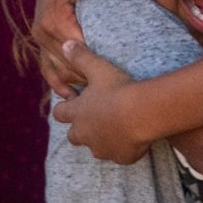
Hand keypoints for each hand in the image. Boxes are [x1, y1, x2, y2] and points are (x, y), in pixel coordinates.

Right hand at [28, 0, 111, 96]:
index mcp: (55, 17)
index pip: (79, 51)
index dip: (97, 65)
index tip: (118, 76)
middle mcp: (43, 30)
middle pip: (68, 65)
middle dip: (89, 79)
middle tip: (114, 92)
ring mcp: (40, 34)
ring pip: (57, 69)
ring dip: (74, 83)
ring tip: (96, 101)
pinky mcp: (42, 35)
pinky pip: (46, 64)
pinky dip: (57, 81)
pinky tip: (71, 95)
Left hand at [52, 46, 148, 164]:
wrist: (143, 113)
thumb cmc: (118, 89)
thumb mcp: (98, 68)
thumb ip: (80, 57)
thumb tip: (65, 44)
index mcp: (77, 113)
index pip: (60, 113)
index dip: (66, 107)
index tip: (76, 100)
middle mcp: (84, 134)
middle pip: (74, 136)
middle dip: (82, 128)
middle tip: (97, 116)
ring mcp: (102, 148)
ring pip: (96, 148)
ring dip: (102, 139)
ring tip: (118, 126)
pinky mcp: (120, 157)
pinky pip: (119, 155)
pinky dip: (123, 148)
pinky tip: (135, 137)